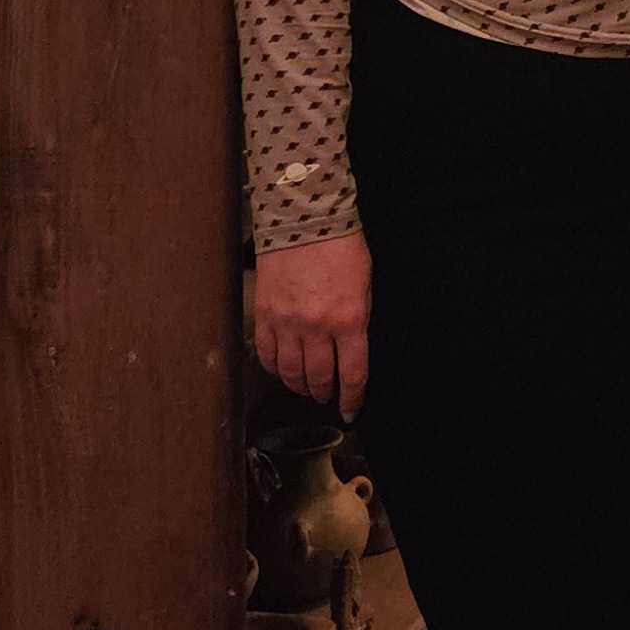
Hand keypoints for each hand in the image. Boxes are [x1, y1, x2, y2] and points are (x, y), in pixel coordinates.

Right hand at [252, 235, 372, 417]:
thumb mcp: (364, 286)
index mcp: (349, 320)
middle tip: (327, 396)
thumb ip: (357, 321)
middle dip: (325, 393)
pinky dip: (274, 368)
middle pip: (319, 377)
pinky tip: (281, 369)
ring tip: (305, 387)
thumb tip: (351, 350)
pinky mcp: (264, 315)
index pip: (352, 374)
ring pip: (290, 372)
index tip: (351, 409)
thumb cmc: (342, 249)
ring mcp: (287, 323)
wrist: (304, 220)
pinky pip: (267, 354)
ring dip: (299, 385)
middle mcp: (317, 328)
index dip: (352, 397)